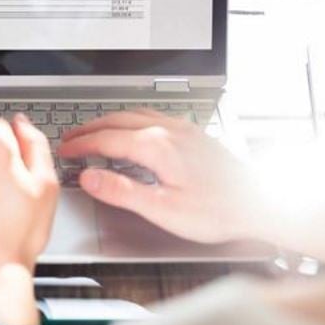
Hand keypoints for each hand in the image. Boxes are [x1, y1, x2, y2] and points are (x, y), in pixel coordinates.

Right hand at [59, 110, 262, 242]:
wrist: (260, 201)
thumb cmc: (218, 210)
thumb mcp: (163, 209)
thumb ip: (122, 191)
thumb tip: (90, 178)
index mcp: (156, 146)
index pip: (106, 139)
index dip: (81, 146)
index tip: (64, 152)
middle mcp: (167, 130)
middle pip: (117, 120)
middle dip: (90, 129)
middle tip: (70, 139)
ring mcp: (182, 128)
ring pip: (135, 114)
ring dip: (109, 121)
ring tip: (94, 132)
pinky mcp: (193, 133)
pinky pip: (151, 117)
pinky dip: (130, 120)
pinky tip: (132, 130)